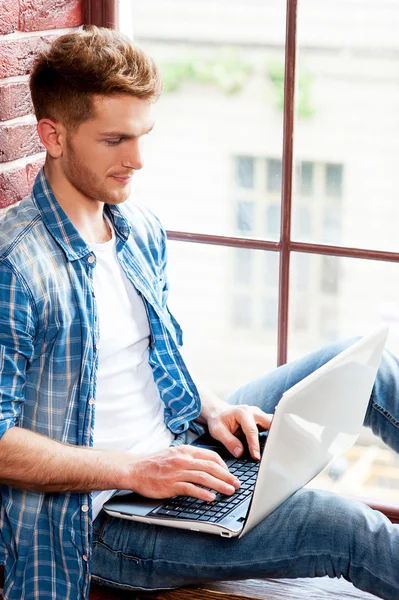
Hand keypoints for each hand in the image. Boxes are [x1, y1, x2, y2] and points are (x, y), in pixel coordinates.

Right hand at [126, 444, 240, 501]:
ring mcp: (177, 471)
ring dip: (220, 485)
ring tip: (229, 491)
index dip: (224, 466)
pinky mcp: (171, 484)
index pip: (211, 456)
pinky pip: (190, 488)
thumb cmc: (154, 463)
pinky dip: (203, 493)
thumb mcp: (174, 454)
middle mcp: (183, 459)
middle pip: (211, 467)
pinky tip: (211, 498)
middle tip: (237, 484)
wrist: (134, 468)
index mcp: (186, 451)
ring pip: (204, 477)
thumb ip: (190, 458)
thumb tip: (207, 465)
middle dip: (227, 476)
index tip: (230, 474)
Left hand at [206, 404, 272, 459]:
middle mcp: (254, 412)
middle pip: (269, 423)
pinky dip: (273, 434)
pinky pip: (271, 426)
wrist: (218, 411)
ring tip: (276, 449)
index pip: (252, 430)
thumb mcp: (217, 431)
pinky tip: (274, 445)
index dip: (255, 445)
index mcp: (243, 413)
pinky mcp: (261, 420)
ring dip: (276, 435)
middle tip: (274, 452)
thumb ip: (229, 441)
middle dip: (273, 436)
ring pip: (273, 424)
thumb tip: (240, 452)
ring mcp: (259, 415)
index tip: (256, 457)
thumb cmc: (217, 419)